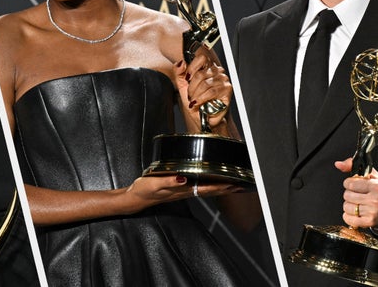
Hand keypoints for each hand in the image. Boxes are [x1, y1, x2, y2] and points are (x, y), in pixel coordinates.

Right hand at [123, 175, 240, 213]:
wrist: (135, 198)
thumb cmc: (144, 190)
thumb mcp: (154, 183)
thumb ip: (169, 181)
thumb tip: (183, 179)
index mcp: (182, 190)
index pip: (206, 188)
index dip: (221, 186)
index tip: (233, 183)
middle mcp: (185, 192)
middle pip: (211, 191)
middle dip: (226, 189)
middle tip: (241, 185)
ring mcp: (183, 192)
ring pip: (207, 191)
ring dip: (220, 189)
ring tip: (232, 185)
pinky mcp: (179, 189)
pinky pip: (199, 189)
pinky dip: (210, 187)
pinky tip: (212, 184)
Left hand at [173, 48, 232, 131]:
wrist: (202, 116)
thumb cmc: (195, 101)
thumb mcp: (182, 86)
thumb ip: (179, 72)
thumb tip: (180, 62)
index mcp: (207, 67)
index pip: (201, 58)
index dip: (192, 68)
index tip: (187, 79)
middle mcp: (217, 71)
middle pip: (201, 74)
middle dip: (191, 87)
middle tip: (190, 95)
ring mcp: (223, 79)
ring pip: (205, 83)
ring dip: (196, 94)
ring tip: (194, 101)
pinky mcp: (227, 89)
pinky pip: (212, 91)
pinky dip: (202, 98)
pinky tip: (198, 102)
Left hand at [335, 158, 377, 228]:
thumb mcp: (370, 173)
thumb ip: (352, 165)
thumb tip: (338, 164)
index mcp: (377, 186)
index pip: (350, 183)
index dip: (349, 183)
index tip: (355, 184)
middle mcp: (376, 200)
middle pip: (347, 195)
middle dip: (350, 193)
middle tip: (359, 194)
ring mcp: (373, 212)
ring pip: (346, 207)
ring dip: (349, 204)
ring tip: (359, 202)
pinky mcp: (369, 222)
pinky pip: (348, 219)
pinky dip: (348, 216)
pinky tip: (356, 212)